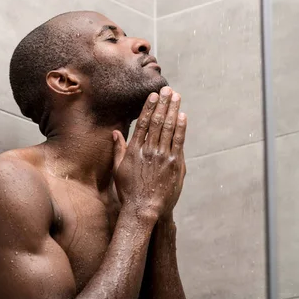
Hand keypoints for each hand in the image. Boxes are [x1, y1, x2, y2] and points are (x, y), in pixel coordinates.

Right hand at [112, 87, 186, 218]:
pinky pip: (179, 142)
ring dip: (173, 110)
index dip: (148, 107)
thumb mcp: (119, 169)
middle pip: (156, 121)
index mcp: (134, 150)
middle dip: (163, 104)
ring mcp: (162, 157)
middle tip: (168, 90)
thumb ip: (119, 149)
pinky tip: (183, 116)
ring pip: (168, 128)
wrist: (143, 209)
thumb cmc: (129, 191)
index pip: (142, 123)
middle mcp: (148, 150)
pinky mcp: (175, 164)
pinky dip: (181, 128)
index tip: (153, 96)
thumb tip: (116, 133)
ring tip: (176, 97)